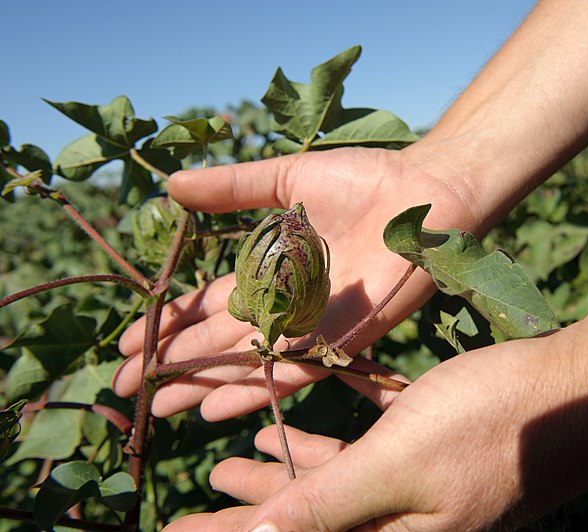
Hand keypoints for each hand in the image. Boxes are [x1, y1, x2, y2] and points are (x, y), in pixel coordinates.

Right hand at [112, 145, 478, 419]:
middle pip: (219, 339)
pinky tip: (215, 408)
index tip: (129, 342)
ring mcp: (313, 324)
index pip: (208, 305)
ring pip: (248, 362)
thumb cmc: (364, 180)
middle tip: (124, 385)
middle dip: (174, 361)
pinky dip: (254, 389)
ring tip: (160, 404)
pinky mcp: (343, 339)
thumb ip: (231, 188)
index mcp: (271, 270)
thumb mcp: (284, 178)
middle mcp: (286, 304)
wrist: (425, 193)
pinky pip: (293, 370)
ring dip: (203, 384)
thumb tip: (169, 186)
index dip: (171, 323)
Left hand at [162, 329, 587, 530]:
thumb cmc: (493, 425)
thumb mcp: (397, 466)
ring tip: (236, 463)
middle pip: (311, 523)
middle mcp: (410, 526)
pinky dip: (333, 446)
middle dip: (251, 512)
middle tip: (200, 495)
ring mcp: (426, 493)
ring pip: (336, 490)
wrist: (586, 392)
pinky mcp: (438, 456)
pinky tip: (304, 425)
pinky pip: (370, 458)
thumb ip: (323, 506)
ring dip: (287, 475)